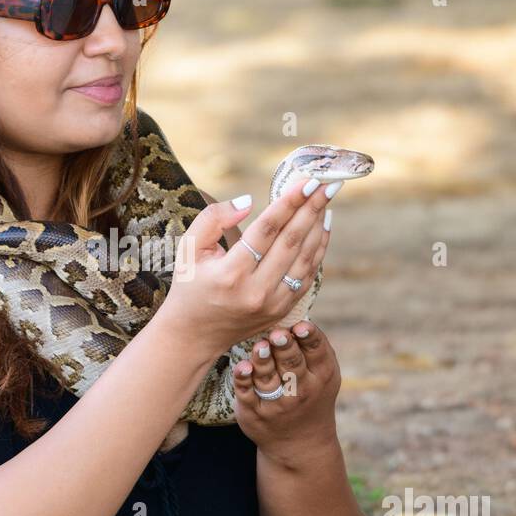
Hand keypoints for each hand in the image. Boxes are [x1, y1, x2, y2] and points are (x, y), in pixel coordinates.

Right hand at [159, 175, 334, 359]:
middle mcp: (255, 290)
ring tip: (327, 199)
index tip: (306, 181)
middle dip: (311, 209)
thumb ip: (213, 219)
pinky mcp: (283, 310)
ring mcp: (273, 303)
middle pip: (291, 242)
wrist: (195, 334)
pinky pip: (307, 274)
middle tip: (327, 183)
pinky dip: (318, 249)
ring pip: (305, 258)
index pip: (266, 230)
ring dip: (319, 226)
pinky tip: (323, 227)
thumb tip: (248, 201)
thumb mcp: (188, 248)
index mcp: (230, 273)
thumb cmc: (190, 285)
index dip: (288, 203)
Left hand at [232, 320, 341, 460]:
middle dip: (284, 348)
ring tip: (259, 346)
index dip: (308, 338)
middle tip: (276, 334)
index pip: (316, 352)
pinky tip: (241, 367)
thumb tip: (297, 309)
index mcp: (321, 375)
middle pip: (292, 364)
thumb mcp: (324, 375)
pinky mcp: (254, 412)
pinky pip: (247, 394)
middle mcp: (301, 390)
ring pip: (268, 378)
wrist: (299, 443)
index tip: (300, 326)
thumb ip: (315, 346)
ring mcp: (277, 403)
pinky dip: (243, 380)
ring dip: (263, 362)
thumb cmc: (312, 396)